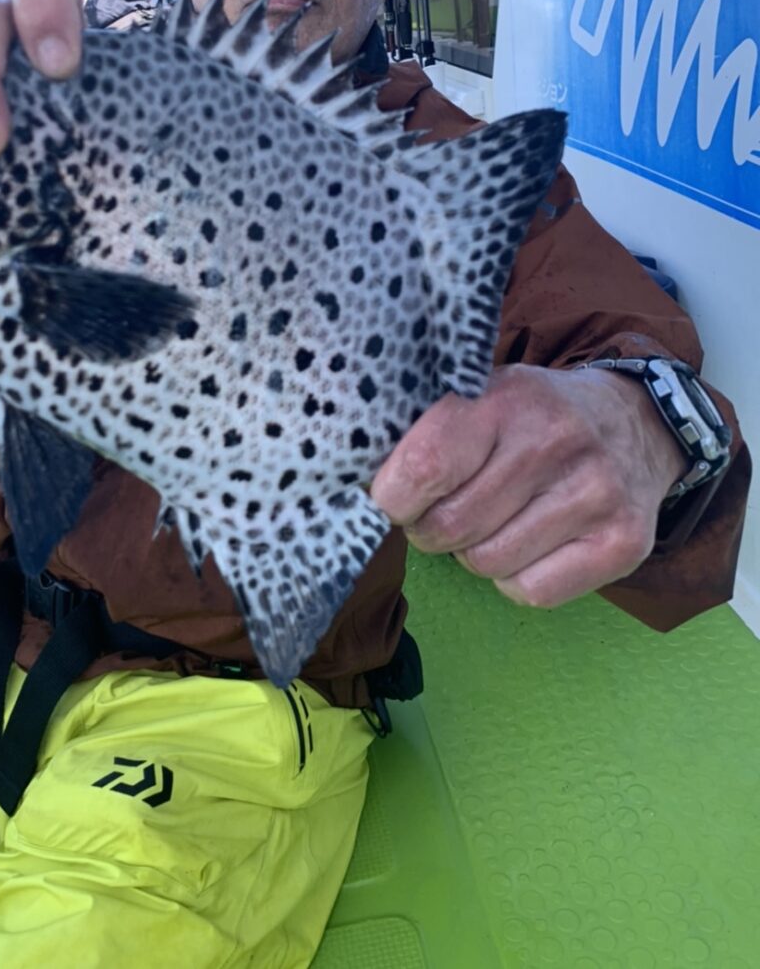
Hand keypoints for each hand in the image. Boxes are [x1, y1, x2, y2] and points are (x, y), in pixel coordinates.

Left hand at [370, 364, 687, 608]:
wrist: (635, 423)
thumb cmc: (533, 415)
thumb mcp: (482, 394)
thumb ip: (427, 428)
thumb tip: (352, 474)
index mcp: (506, 398)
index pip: (427, 465)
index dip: (395, 496)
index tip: (396, 497)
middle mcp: (554, 442)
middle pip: (451, 526)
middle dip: (432, 528)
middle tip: (446, 511)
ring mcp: (595, 493)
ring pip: (486, 563)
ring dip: (475, 552)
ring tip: (495, 519)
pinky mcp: (623, 543)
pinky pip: (531, 592)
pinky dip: (516, 578)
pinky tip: (531, 542)